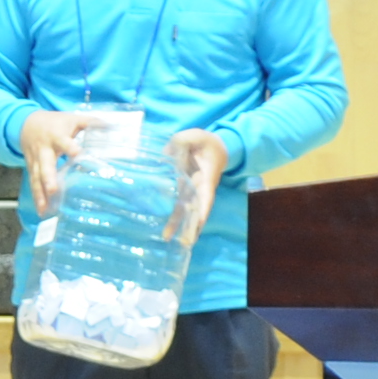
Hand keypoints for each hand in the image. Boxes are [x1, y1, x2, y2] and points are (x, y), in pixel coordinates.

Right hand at [17, 109, 102, 214]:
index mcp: (57, 136)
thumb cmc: (55, 122)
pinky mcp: (31, 168)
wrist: (26, 124)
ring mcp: (36, 160)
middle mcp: (44, 150)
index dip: (70, 147)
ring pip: (36, 178)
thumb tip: (113, 127)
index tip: (77, 153)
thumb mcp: (72, 119)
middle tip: (53, 190)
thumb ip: (91, 123)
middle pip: (45, 165)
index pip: (64, 142)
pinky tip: (41, 211)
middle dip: (48, 178)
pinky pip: (33, 184)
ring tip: (45, 209)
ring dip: (40, 194)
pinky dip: (37, 198)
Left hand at [162, 129, 230, 244]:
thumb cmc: (205, 142)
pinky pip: (180, 207)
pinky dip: (175, 219)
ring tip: (169, 241)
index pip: (207, 193)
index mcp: (207, 175)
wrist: (213, 146)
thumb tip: (164, 155)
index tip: (201, 219)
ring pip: (188, 211)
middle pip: (198, 209)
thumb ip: (180, 142)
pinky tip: (167, 233)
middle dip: (192, 225)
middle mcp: (201, 187)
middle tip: (185, 243)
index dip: (204, 206)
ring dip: (180, 226)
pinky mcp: (185, 191)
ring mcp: (193, 191)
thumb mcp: (194, 136)